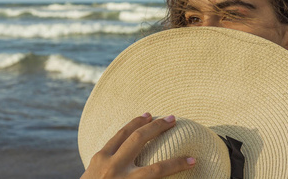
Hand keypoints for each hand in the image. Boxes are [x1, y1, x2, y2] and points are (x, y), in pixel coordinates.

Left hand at [81, 113, 195, 178]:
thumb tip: (166, 177)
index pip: (158, 170)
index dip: (177, 164)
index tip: (192, 159)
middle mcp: (114, 169)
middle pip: (139, 140)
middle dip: (158, 127)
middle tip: (173, 118)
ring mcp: (102, 161)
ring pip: (123, 133)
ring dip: (139, 122)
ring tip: (151, 114)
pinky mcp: (95, 158)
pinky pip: (113, 139)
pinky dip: (125, 131)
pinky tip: (132, 127)